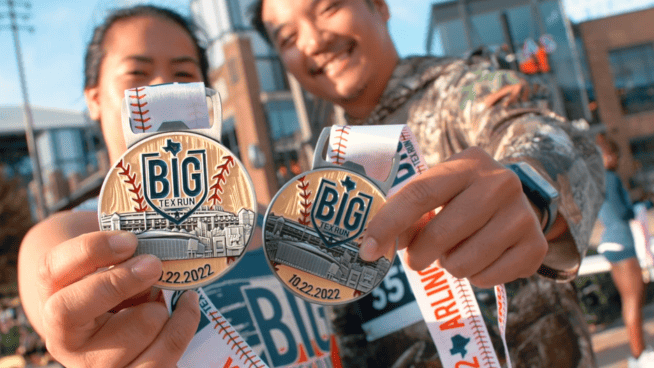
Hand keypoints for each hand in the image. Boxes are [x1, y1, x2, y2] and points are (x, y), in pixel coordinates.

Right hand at [38, 230, 199, 367]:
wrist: (120, 334)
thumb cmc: (114, 293)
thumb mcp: (107, 271)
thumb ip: (118, 256)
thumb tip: (152, 248)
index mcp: (53, 299)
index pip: (53, 270)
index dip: (90, 250)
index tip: (127, 240)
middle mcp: (65, 341)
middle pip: (77, 307)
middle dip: (122, 280)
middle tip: (154, 263)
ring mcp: (97, 367)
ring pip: (140, 326)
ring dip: (158, 306)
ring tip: (158, 299)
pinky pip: (166, 353)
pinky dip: (183, 323)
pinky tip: (187, 304)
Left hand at [359, 147, 547, 287]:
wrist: (520, 199)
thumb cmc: (464, 196)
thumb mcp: (440, 189)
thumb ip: (410, 209)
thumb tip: (375, 244)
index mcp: (468, 163)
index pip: (419, 195)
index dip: (388, 224)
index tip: (367, 249)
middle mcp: (500, 183)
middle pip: (440, 235)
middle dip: (418, 255)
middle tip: (416, 258)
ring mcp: (522, 215)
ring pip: (462, 263)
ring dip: (449, 265)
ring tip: (456, 250)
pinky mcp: (535, 246)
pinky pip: (487, 279)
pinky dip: (475, 276)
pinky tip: (481, 258)